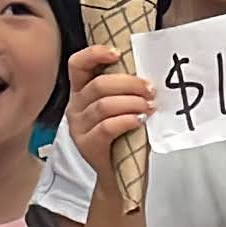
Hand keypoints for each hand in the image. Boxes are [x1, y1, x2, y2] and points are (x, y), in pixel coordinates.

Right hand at [65, 44, 152, 176]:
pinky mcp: (86, 144)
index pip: (77, 64)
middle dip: (129, 83)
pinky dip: (126, 120)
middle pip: (98, 85)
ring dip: (132, 102)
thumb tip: (148, 72)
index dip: (95, 54)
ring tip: (150, 106)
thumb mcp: (121, 105)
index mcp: (81, 90)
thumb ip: (125, 88)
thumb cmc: (124, 133)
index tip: (118, 54)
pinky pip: (107, 127)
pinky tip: (140, 120)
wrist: (119, 173)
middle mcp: (75, 105)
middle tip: (150, 89)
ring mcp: (78, 126)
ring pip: (104, 105)